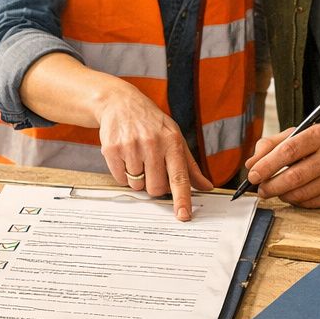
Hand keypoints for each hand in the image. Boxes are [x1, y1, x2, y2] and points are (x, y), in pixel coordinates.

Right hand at [93, 83, 211, 220]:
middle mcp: (152, 144)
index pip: (179, 177)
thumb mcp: (174, 137)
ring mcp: (131, 147)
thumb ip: (190, 166)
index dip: (182, 198)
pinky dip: (123, 173)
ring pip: (137, 185)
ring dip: (138, 178)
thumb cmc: (151, 123)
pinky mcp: (112, 150)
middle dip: (154, 186)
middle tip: (152, 169)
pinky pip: (120, 179)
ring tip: (137, 157)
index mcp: (172, 142)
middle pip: (156, 188)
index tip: (183, 215)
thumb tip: (206, 187)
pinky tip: (125, 156)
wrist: (121, 103)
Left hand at [242, 123, 319, 207]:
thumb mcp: (299, 135)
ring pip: (301, 193)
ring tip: (274, 191)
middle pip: (294, 176)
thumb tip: (251, 164)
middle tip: (260, 189)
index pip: (289, 150)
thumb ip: (271, 145)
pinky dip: (296, 201)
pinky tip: (294, 194)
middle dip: (271, 185)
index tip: (252, 175)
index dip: (267, 165)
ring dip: (282, 195)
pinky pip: (311, 203)